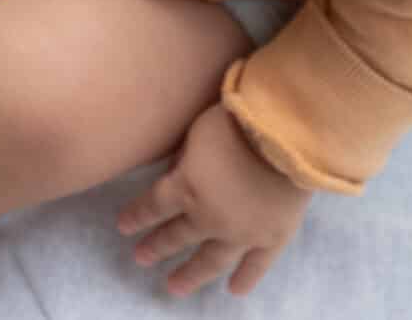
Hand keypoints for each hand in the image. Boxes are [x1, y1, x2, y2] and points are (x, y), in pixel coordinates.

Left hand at [117, 100, 311, 297]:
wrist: (288, 133)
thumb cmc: (237, 121)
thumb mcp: (194, 133)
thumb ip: (183, 159)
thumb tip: (174, 174)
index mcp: (185, 189)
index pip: (153, 207)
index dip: (137, 217)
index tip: (123, 227)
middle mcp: (209, 219)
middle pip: (177, 236)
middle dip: (157, 246)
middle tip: (141, 258)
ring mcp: (242, 233)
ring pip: (211, 261)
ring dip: (190, 275)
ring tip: (174, 287)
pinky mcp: (273, 237)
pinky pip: (257, 265)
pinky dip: (246, 279)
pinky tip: (234, 291)